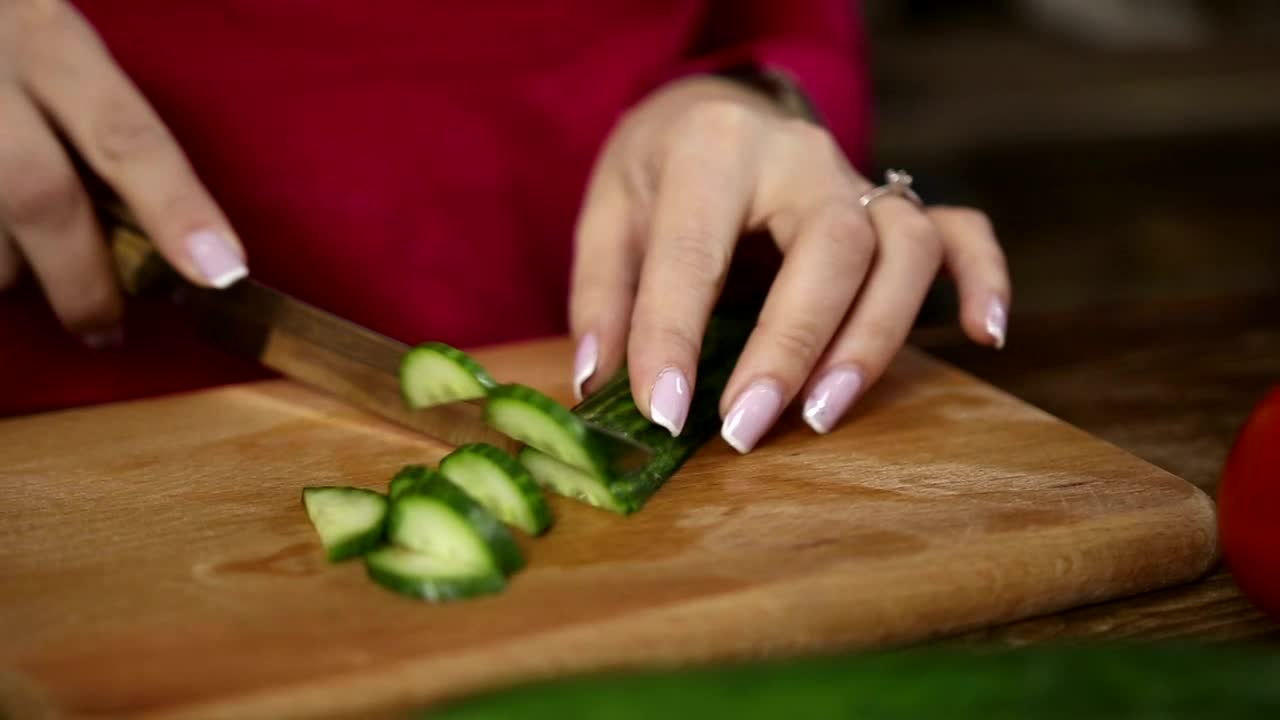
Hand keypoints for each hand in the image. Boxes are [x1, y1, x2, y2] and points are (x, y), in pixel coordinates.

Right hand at [0, 0, 245, 347]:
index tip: (221, 271)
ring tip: (25, 273)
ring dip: (7, 273)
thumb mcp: (55, 48)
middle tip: (106, 332)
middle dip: (82, 281)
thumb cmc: (5, 36)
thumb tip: (175, 239)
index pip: (127, 135)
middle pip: (40, 197)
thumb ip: (98, 126)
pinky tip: (0, 261)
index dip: (177, 209)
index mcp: (50, 39)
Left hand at [570, 75, 1009, 451]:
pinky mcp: (897, 205)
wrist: (716, 107)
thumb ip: (603, 293)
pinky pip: (961, 233)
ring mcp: (860, 180)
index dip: (675, 337)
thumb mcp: (608, 211)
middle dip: (791, 346)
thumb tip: (601, 382)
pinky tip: (983, 337)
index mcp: (714, 149)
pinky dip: (984, 280)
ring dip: (873, 338)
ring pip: (904, 249)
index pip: (697, 251)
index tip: (664, 414)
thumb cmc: (659, 167)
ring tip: (822, 414)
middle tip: (746, 428)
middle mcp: (802, 158)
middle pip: (830, 248)